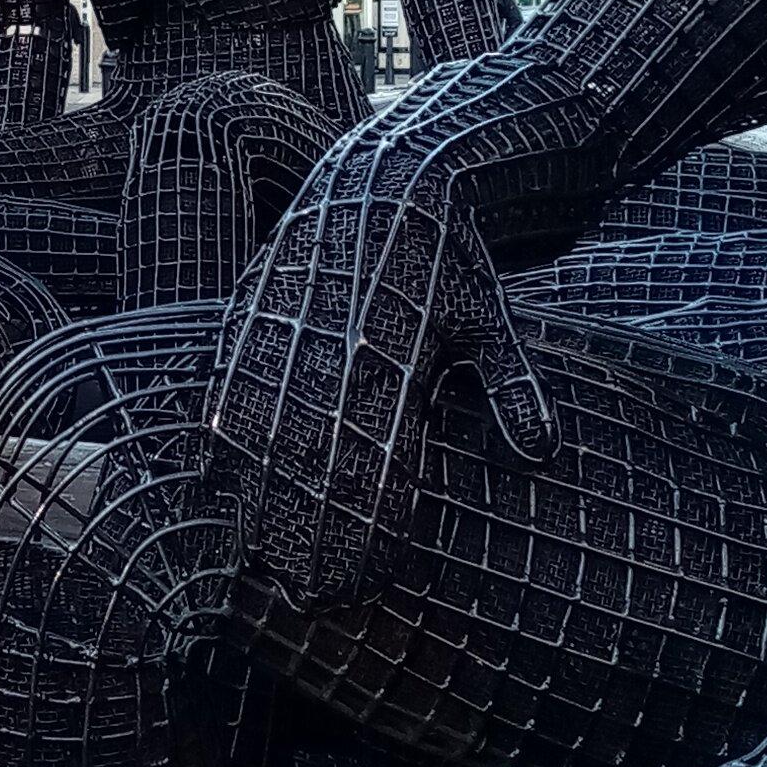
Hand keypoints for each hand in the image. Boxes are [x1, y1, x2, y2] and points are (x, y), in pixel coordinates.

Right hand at [201, 138, 555, 610]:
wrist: (388, 170)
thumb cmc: (451, 258)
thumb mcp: (492, 316)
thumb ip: (513, 384)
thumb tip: (542, 453)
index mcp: (389, 345)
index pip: (369, 454)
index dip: (362, 522)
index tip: (363, 581)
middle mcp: (327, 337)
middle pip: (309, 456)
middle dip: (308, 531)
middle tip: (312, 596)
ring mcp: (280, 323)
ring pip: (259, 426)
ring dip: (260, 497)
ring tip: (264, 558)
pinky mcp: (249, 307)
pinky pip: (226, 383)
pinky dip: (224, 436)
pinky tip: (224, 481)